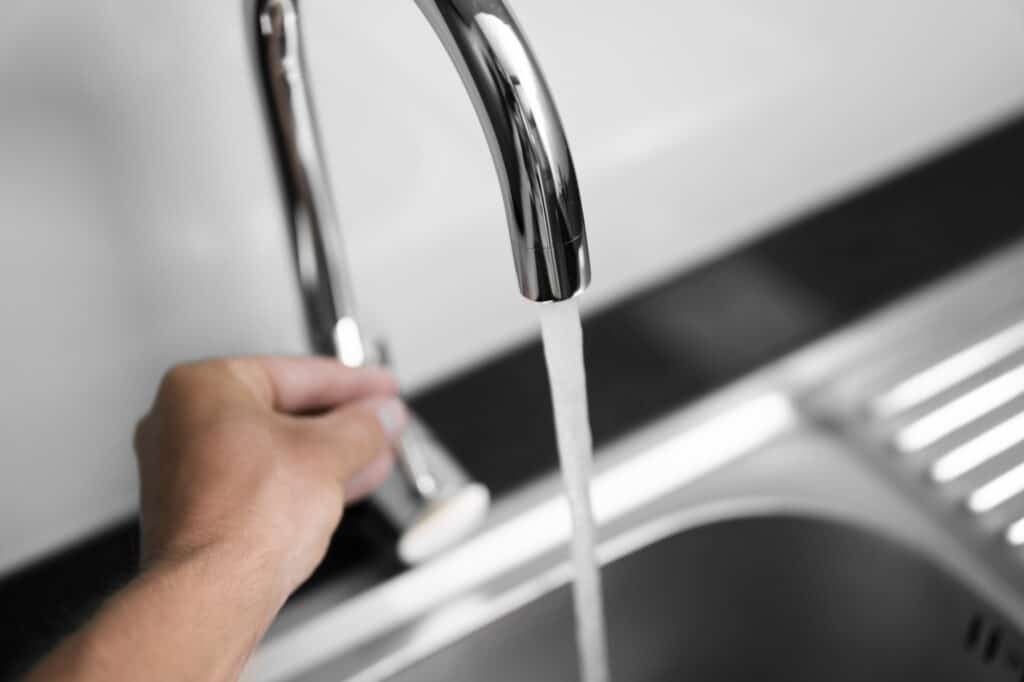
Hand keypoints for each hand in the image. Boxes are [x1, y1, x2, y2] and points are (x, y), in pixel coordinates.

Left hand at [133, 356, 406, 601]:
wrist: (214, 593)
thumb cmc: (242, 519)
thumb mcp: (328, 454)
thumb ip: (363, 426)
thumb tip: (380, 416)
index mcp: (200, 388)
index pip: (293, 372)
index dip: (350, 381)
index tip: (377, 387)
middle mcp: (180, 424)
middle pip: (281, 410)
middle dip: (341, 420)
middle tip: (380, 419)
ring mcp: (183, 471)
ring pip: (272, 449)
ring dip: (327, 453)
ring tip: (371, 454)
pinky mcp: (195, 512)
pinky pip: (259, 482)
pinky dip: (300, 480)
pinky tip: (339, 485)